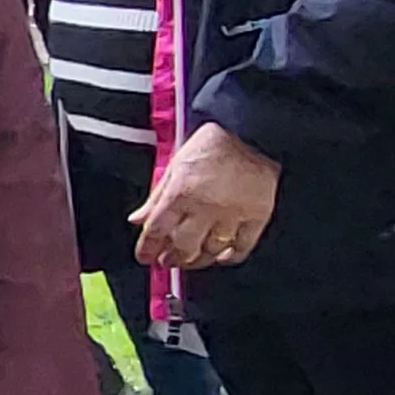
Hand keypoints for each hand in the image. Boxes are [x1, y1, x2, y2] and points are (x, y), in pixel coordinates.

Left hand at [133, 121, 280, 268]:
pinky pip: (242, 247)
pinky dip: (230, 256)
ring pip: (211, 251)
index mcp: (181, 192)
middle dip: (171, 259)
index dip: (147, 249)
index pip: (157, 230)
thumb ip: (156, 197)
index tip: (145, 257)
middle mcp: (205, 206)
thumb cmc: (213, 144)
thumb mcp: (175, 166)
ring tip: (191, 260)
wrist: (251, 133)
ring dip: (197, 260)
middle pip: (183, 247)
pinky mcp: (256, 215)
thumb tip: (138, 219)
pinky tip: (222, 256)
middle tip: (168, 261)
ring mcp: (232, 213)